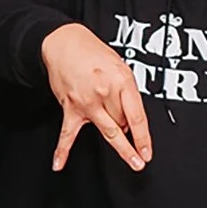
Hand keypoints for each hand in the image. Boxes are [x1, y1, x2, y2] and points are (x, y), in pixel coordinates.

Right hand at [40, 22, 151, 170]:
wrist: (65, 43)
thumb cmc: (93, 53)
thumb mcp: (120, 66)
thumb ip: (126, 91)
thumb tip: (127, 116)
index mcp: (122, 80)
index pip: (137, 116)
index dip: (144, 138)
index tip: (148, 152)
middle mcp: (105, 92)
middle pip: (123, 123)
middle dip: (128, 128)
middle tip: (131, 135)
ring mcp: (87, 102)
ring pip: (107, 130)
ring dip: (121, 147)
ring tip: (132, 161)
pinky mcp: (70, 107)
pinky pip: (67, 133)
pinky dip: (61, 150)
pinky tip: (59, 163)